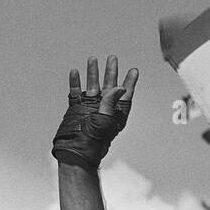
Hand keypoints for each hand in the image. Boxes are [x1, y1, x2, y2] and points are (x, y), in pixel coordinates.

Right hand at [52, 54, 137, 168]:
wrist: (76, 152)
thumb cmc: (94, 140)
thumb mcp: (105, 119)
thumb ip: (111, 102)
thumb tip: (120, 87)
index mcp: (115, 113)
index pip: (125, 94)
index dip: (129, 82)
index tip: (134, 70)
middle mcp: (103, 108)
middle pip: (109, 86)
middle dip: (111, 72)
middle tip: (113, 58)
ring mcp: (89, 107)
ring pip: (92, 85)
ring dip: (93, 73)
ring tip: (93, 59)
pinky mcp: (76, 109)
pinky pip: (76, 92)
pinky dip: (76, 82)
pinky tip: (75, 72)